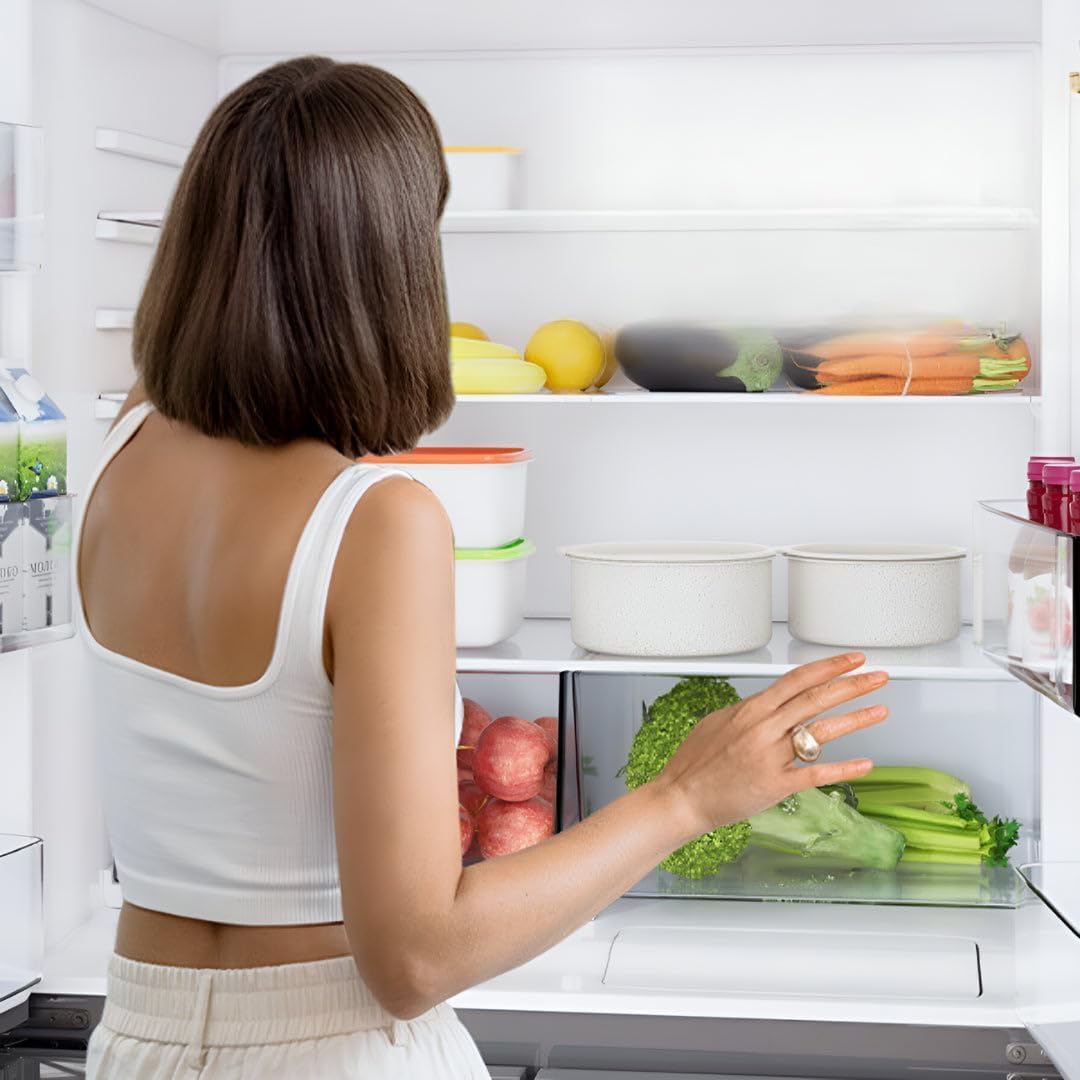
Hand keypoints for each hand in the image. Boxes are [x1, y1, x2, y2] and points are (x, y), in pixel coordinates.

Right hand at [654, 653, 886, 840]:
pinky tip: (865, 764)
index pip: (797, 679)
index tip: (851, 660)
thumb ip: (748, 711)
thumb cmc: (695, 763)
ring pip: (821, 731)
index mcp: (750, 710)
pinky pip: (816, 774)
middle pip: (816, 699)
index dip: (828, 667)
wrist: (681, 797)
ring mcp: (771, 756)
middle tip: (878, 677)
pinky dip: (844, 769)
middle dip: (852, 685)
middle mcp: (763, 729)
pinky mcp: (776, 785)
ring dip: (856, 719)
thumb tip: (768, 702)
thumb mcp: (718, 722)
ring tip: (881, 710)